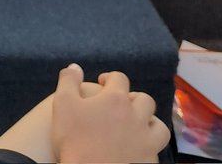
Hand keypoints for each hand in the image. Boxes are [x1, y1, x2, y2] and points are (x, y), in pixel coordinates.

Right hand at [52, 63, 169, 163]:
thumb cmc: (74, 140)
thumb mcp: (63, 103)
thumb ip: (69, 81)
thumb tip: (75, 67)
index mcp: (116, 100)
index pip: (120, 79)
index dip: (110, 78)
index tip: (102, 83)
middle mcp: (136, 117)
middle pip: (144, 100)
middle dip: (133, 99)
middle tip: (120, 106)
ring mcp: (146, 141)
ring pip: (159, 126)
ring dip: (150, 123)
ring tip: (137, 127)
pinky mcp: (148, 162)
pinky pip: (156, 152)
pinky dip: (149, 148)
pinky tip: (137, 150)